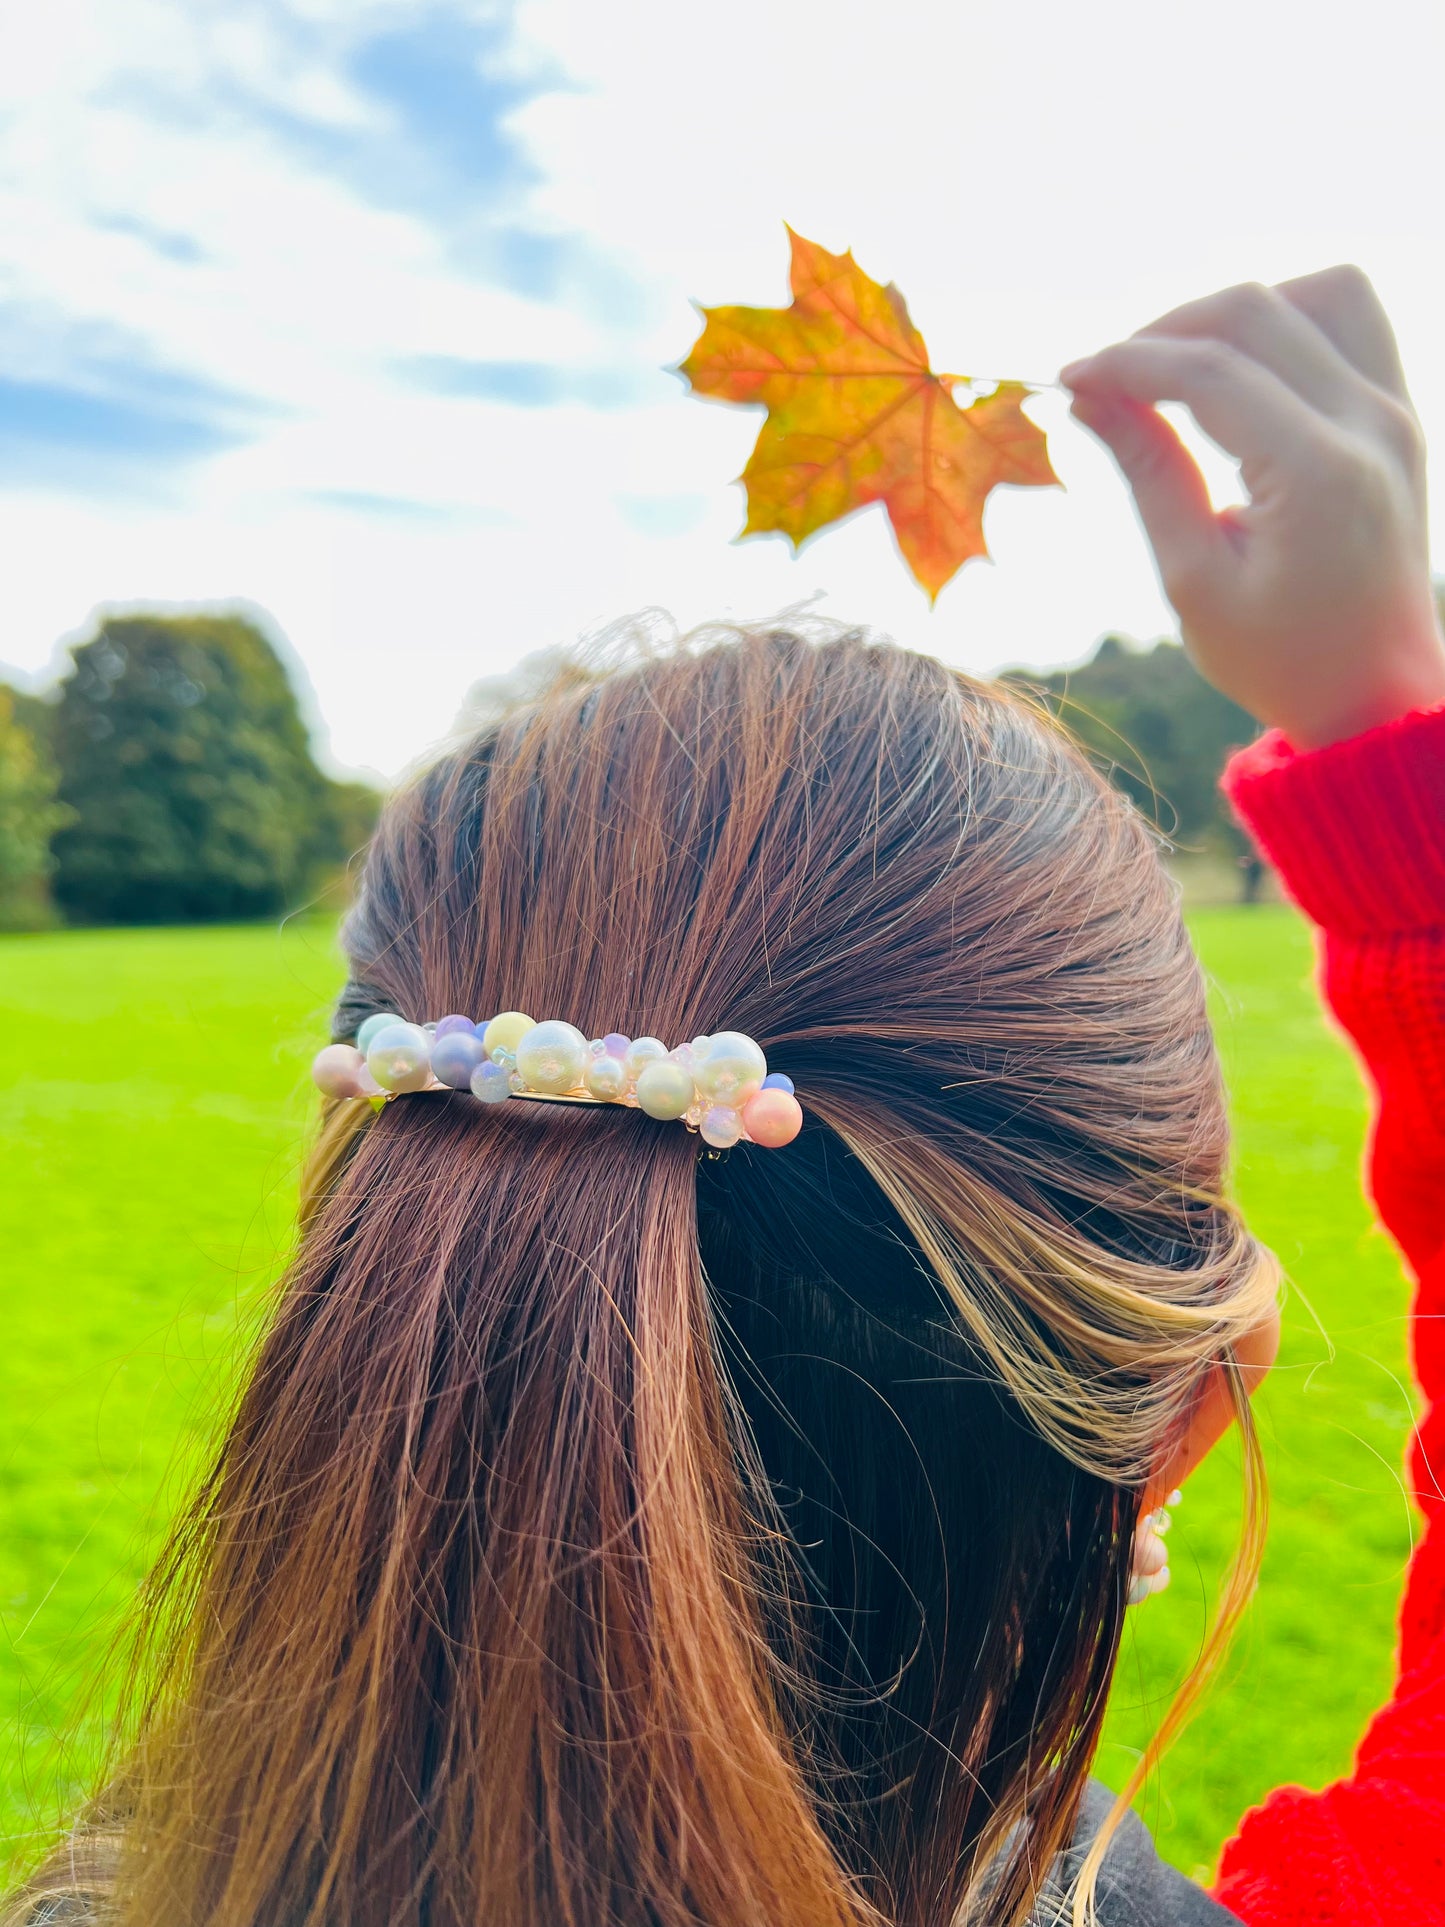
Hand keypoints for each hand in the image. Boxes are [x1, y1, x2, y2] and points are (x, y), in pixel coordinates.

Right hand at [1061, 266, 1444, 748]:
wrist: (1378, 693)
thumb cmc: (1281, 658)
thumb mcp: (1194, 581)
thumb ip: (1149, 475)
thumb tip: (1089, 397)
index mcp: (1320, 475)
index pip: (1210, 373)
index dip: (1127, 364)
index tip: (1068, 379)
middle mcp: (1371, 424)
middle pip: (1256, 313)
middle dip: (1166, 331)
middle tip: (1107, 377)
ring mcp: (1396, 411)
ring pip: (1319, 291)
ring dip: (1237, 314)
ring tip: (1177, 367)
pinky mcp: (1400, 412)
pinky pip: (1351, 320)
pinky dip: (1288, 321)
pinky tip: (1237, 370)